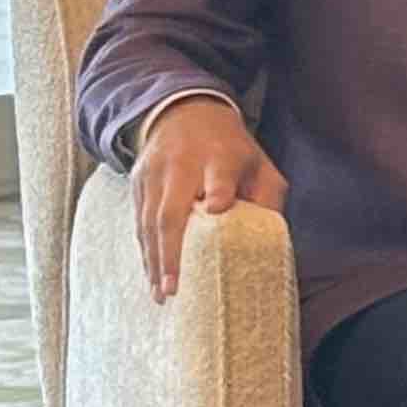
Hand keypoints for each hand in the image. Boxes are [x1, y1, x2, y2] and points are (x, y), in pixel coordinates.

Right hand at [131, 96, 287, 302]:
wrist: (185, 113)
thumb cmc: (231, 150)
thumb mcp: (259, 163)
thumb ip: (268, 196)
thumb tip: (269, 238)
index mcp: (220, 156)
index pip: (218, 174)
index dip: (218, 191)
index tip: (215, 209)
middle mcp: (182, 164)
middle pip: (172, 209)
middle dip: (171, 251)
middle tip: (174, 287)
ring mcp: (154, 174)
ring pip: (149, 220)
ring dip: (153, 259)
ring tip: (161, 293)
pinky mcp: (137, 182)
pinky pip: (139, 221)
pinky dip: (145, 250)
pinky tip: (151, 275)